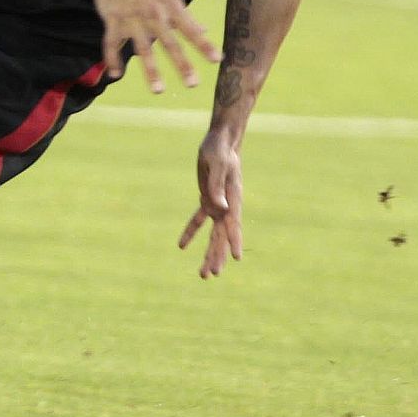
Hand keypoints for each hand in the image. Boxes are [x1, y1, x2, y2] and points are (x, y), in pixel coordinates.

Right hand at [92, 0, 220, 92]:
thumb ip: (186, 17)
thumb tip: (205, 30)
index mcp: (169, 8)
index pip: (191, 29)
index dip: (204, 44)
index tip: (217, 60)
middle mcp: (153, 15)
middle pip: (169, 43)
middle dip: (182, 64)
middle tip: (193, 83)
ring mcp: (132, 19)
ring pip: (143, 48)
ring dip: (151, 70)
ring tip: (158, 90)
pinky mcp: (112, 20)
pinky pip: (111, 43)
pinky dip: (112, 59)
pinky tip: (115, 74)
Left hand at [178, 131, 241, 278]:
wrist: (220, 141)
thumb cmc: (220, 150)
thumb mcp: (216, 165)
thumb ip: (217, 186)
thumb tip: (220, 208)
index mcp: (233, 199)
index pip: (234, 224)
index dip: (234, 241)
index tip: (236, 258)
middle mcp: (228, 207)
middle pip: (222, 236)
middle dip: (217, 256)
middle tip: (211, 274)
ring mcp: (218, 205)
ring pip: (213, 234)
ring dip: (208, 252)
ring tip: (203, 274)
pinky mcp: (207, 199)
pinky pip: (199, 220)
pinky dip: (191, 232)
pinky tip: (181, 246)